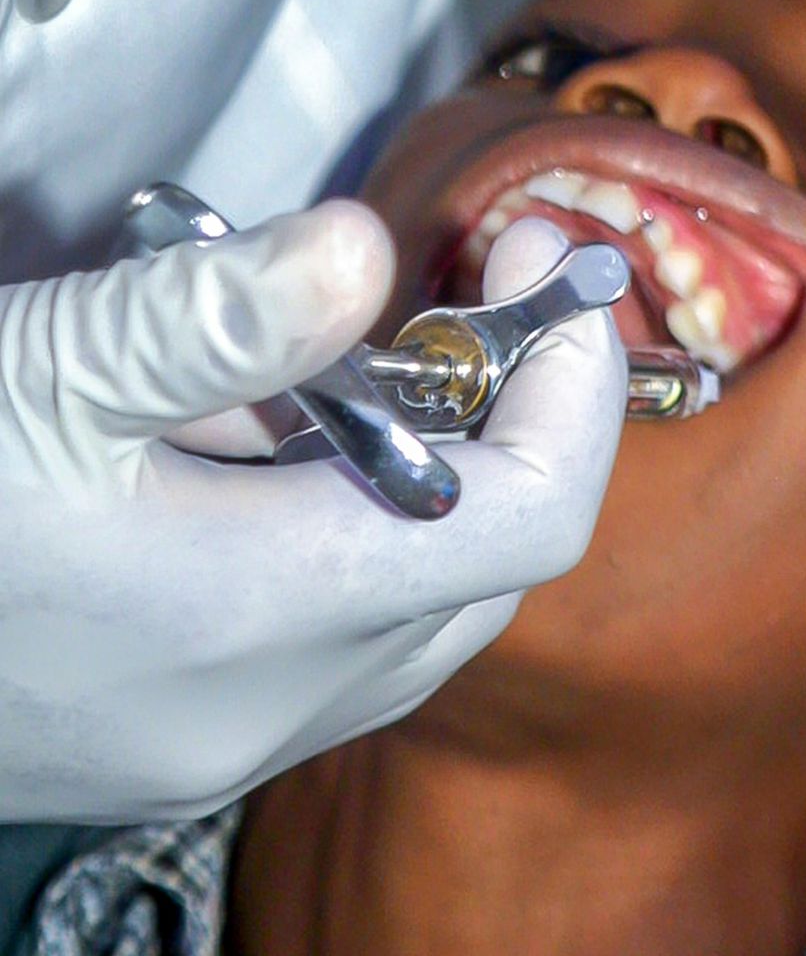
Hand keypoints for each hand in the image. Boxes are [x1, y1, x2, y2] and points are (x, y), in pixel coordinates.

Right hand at [0, 204, 624, 820]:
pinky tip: (244, 446)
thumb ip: (216, 312)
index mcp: (258, 613)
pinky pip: (324, 637)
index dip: (571, 388)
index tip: (546, 274)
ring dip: (413, 477)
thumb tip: (363, 249)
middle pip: (485, 566)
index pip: (528, 518)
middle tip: (456, 299)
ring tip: (324, 358)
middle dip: (498, 420)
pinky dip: (338, 531)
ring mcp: (215, 739)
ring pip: (409, 607)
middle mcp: (262, 708)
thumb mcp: (46, 368)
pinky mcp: (168, 735)